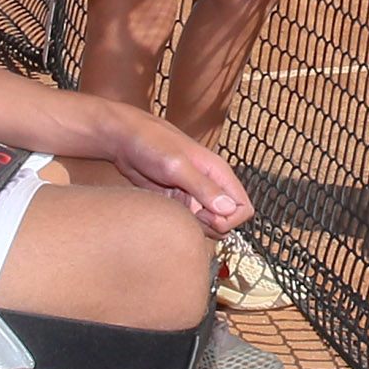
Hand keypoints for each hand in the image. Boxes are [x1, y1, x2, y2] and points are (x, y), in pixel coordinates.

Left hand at [97, 107, 252, 233]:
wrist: (125, 140)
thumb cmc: (151, 143)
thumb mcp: (177, 165)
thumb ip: (203, 187)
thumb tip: (228, 208)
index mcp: (218, 173)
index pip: (243, 207)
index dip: (229, 219)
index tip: (204, 215)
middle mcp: (211, 185)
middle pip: (228, 220)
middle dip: (213, 227)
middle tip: (190, 217)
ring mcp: (195, 194)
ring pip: (210, 223)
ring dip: (198, 228)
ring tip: (178, 214)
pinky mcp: (179, 200)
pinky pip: (191, 221)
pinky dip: (183, 224)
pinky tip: (169, 214)